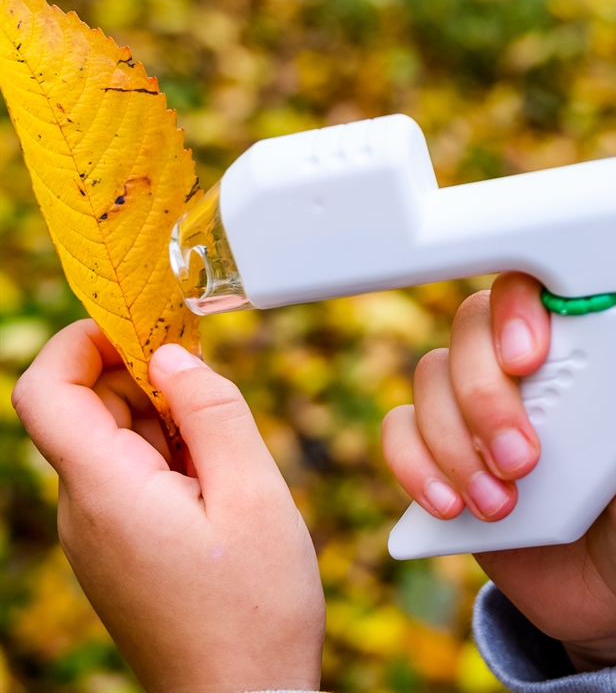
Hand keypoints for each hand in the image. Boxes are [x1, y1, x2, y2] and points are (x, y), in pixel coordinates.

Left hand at [12, 319, 324, 692]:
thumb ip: (211, 412)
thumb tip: (173, 356)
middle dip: (144, 376)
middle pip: (87, 408)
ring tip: (229, 444)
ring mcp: (98, 534)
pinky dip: (169, 454)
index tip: (141, 323)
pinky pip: (129, 476)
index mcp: (106, 491)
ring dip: (165, 418)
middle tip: (213, 379)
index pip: (45, 391)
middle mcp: (84, 510)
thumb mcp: (253, 493)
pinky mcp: (120, 549)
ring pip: (113, 441)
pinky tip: (220, 478)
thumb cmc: (254, 607)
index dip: (81, 340)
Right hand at [383, 273, 615, 669]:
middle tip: (524, 456)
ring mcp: (479, 410)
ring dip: (452, 440)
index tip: (533, 354)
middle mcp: (527, 370)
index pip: (533, 288)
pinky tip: (452, 504)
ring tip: (502, 501)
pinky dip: (414, 463)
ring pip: (430, 378)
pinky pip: (400, 431)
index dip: (518, 308)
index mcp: (586, 351)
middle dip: (486, 394)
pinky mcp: (445, 454)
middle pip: (470, 331)